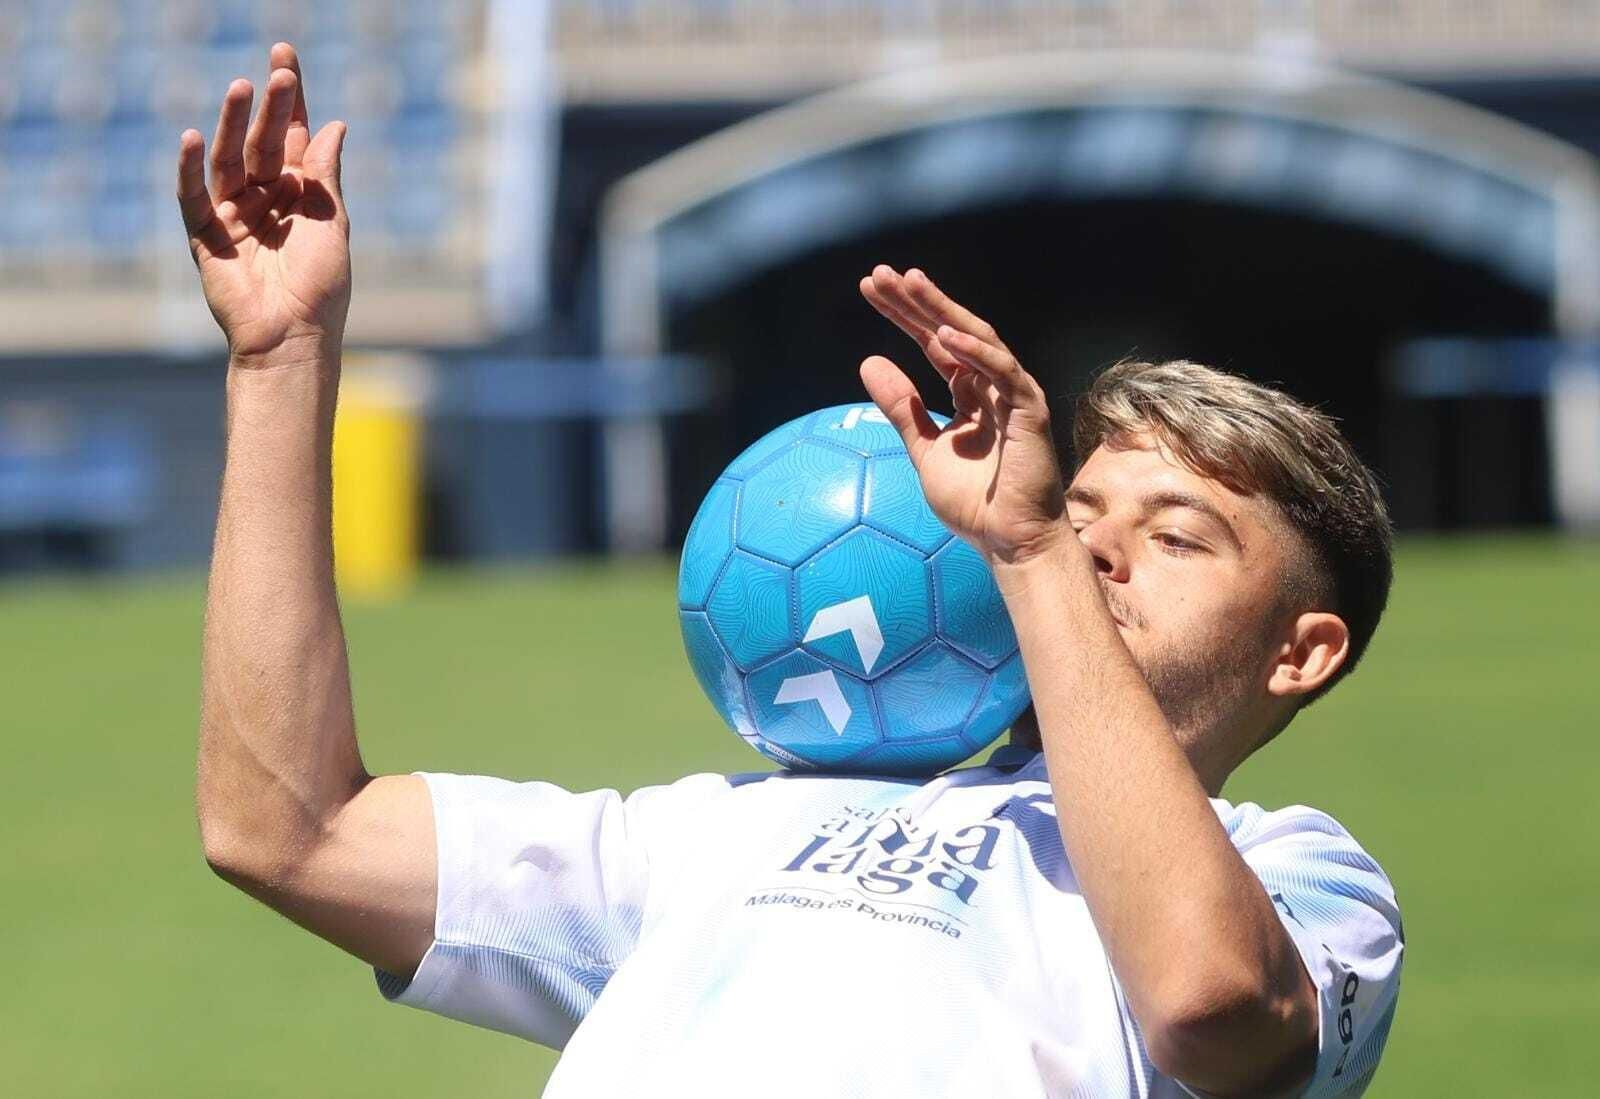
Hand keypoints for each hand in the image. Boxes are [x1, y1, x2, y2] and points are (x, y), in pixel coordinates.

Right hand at [177, 43, 349, 362]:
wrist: (294, 338)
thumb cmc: (321, 288)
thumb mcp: (332, 224)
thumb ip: (326, 175)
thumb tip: (335, 125)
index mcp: (300, 196)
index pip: (294, 137)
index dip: (291, 101)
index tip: (286, 59)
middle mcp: (265, 199)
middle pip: (263, 143)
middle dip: (270, 108)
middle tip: (278, 74)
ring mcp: (233, 216)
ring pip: (230, 160)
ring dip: (232, 124)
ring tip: (240, 88)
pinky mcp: (206, 237)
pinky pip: (192, 196)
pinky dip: (189, 168)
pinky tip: (192, 137)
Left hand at [859, 265, 1066, 565]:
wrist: (1009, 542)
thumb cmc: (975, 503)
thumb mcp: (924, 449)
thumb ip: (900, 408)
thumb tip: (867, 361)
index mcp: (969, 393)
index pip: (932, 343)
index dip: (903, 314)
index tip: (870, 288)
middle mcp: (991, 385)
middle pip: (950, 331)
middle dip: (916, 301)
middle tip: (880, 274)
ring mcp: (1013, 394)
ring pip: (977, 339)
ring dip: (942, 309)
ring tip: (909, 282)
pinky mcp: (1029, 410)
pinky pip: (1002, 373)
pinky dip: (975, 352)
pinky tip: (944, 333)